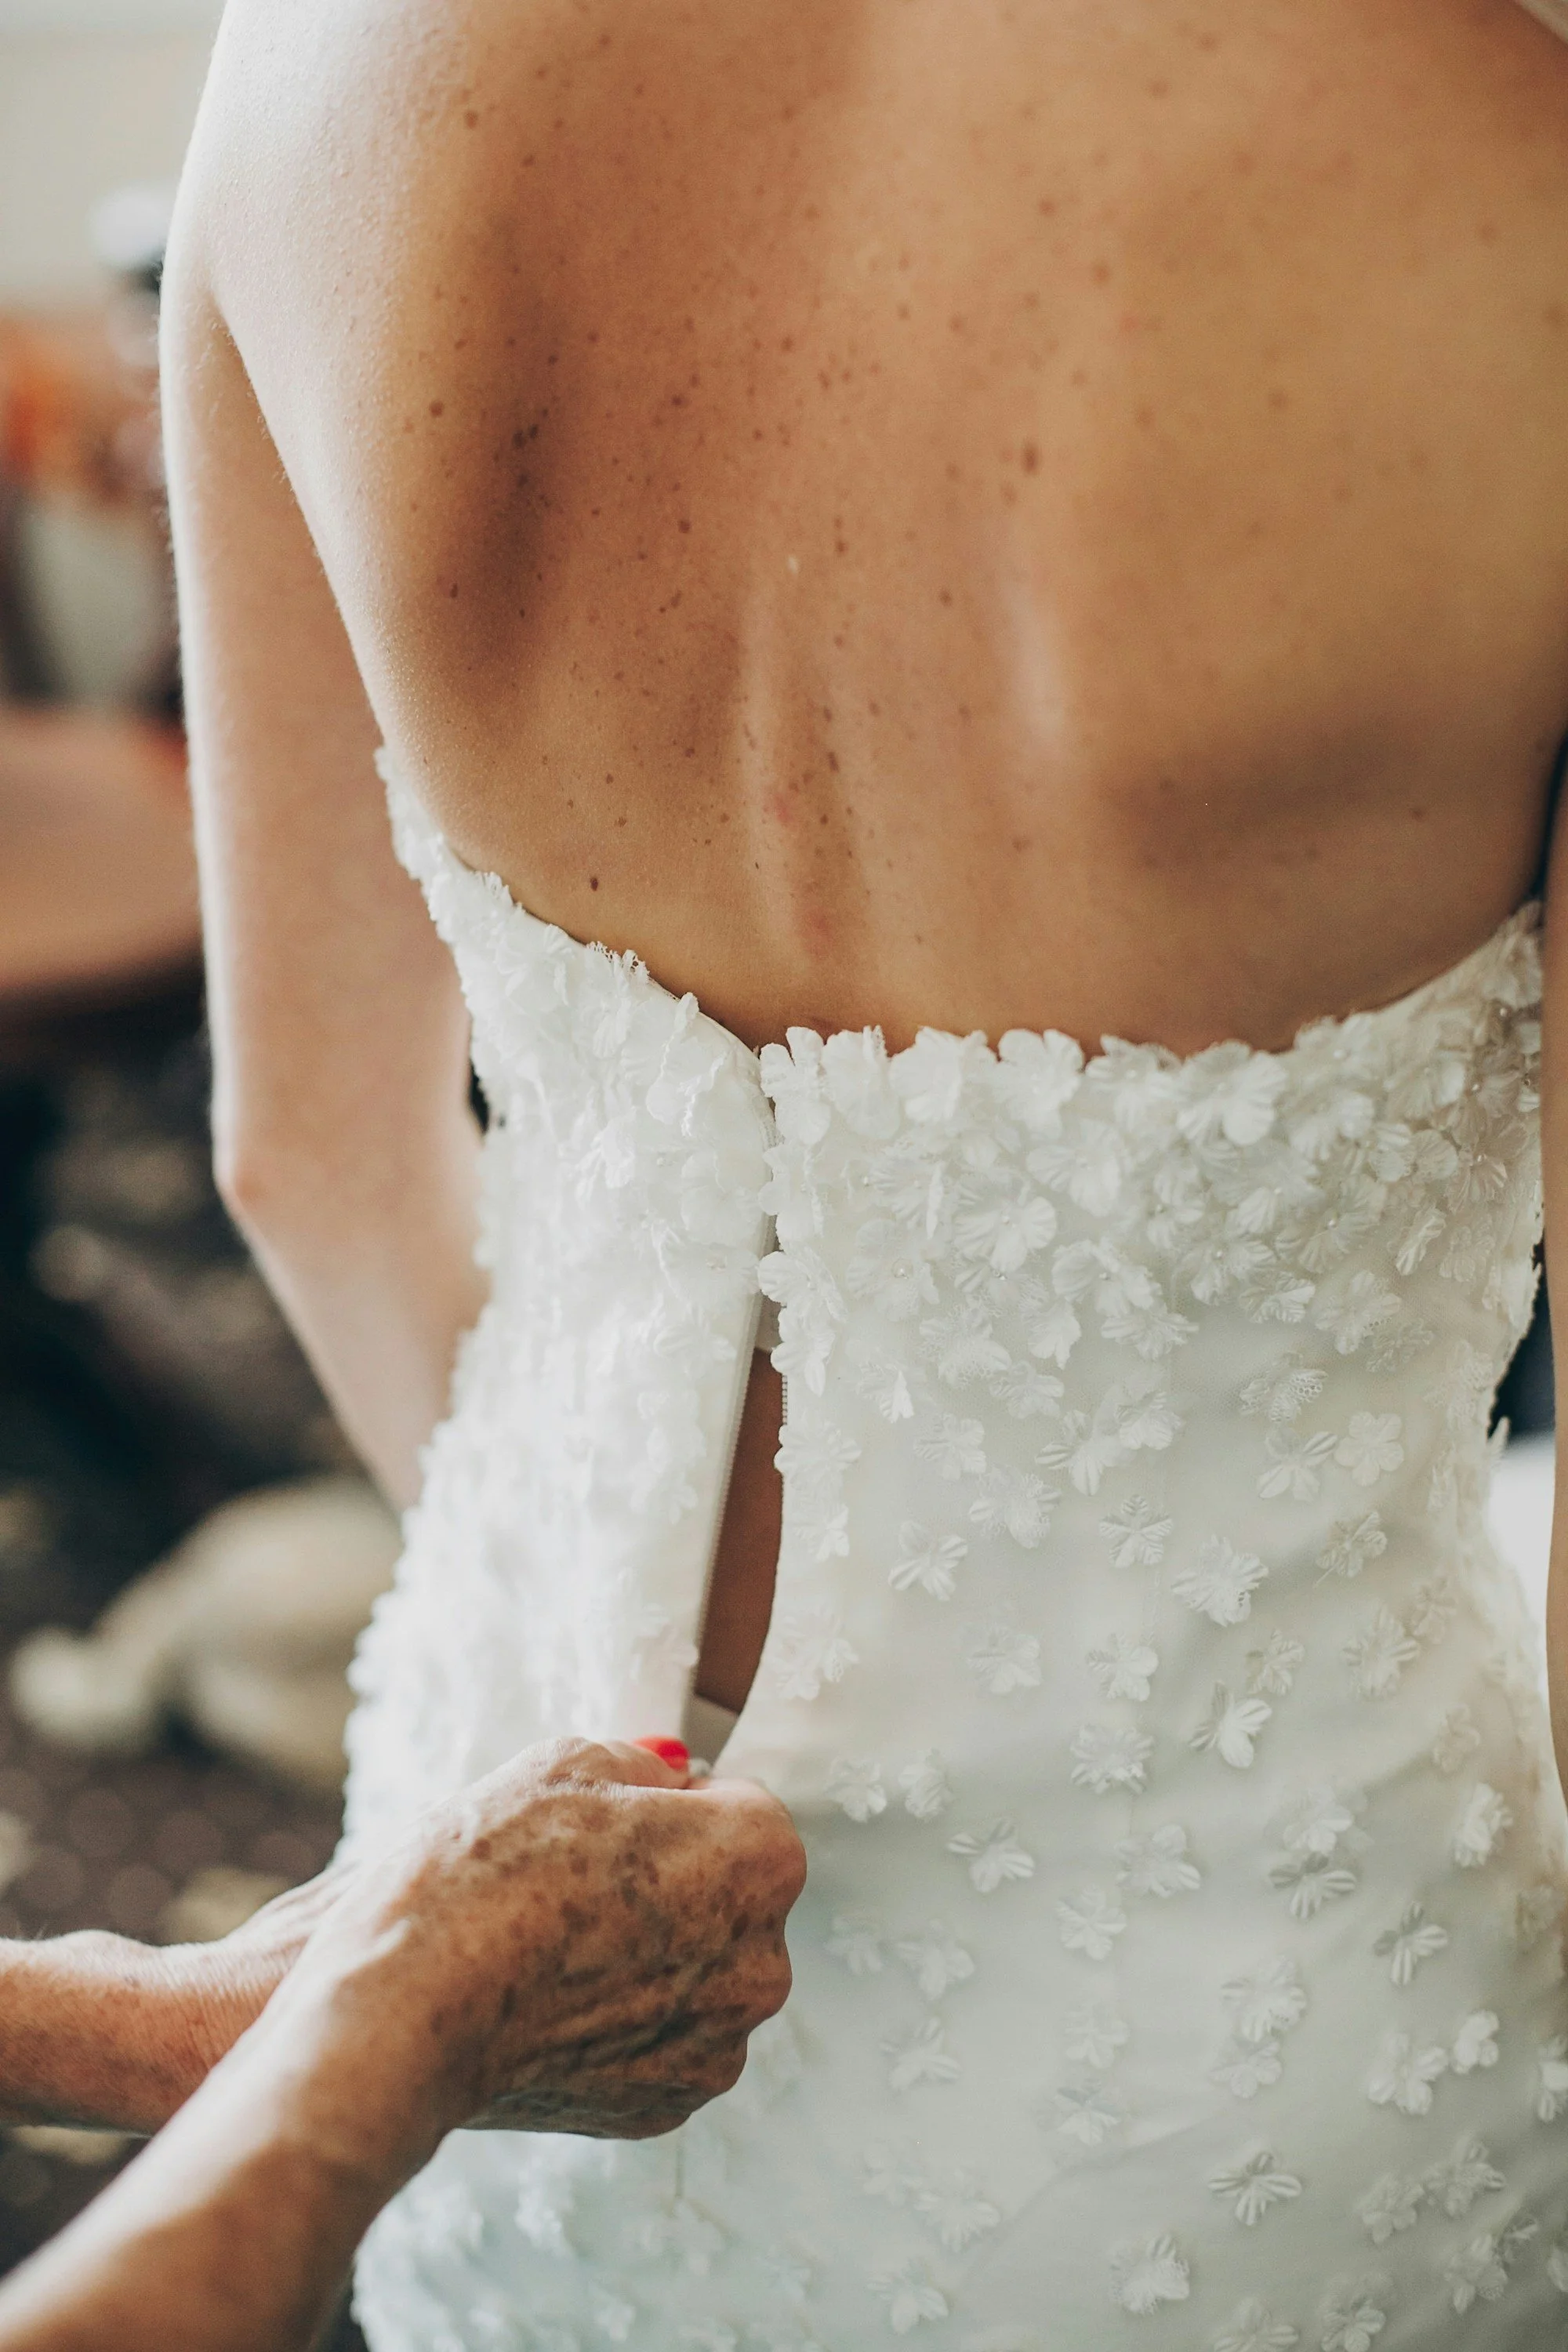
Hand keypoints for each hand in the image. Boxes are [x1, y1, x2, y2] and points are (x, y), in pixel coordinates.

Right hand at [248, 1739, 804, 2164]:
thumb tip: (666, 1775)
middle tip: (577, 1880)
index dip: (673, 1807)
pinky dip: (617, 2022)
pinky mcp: (662, 2106)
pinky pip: (657, 2041)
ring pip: (695, 1975)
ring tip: (554, 1943)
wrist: (405, 2011)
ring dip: (648, 1956)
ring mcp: (715, 2046)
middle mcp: (761, 1963)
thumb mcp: (565, 1763)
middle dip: (674, 1884)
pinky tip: (550, 1999)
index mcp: (759, 1862)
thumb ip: (641, 1764)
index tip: (615, 1823)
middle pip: (728, 1899)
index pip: (741, 1808)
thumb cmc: (484, 1876)